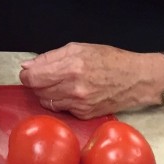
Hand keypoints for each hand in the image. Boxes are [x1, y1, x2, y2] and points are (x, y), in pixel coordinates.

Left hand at [18, 43, 163, 118]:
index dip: (27, 74)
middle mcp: (73, 87)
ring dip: (47, 93)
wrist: (136, 80)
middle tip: (45, 76)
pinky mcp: (83, 115)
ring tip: (59, 83)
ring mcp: (78, 104)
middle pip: (37, 90)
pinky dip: (61, 101)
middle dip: (36, 83)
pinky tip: (71, 92)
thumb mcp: (79, 48)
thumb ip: (50, 57)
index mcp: (71, 66)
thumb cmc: (110, 60)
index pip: (33, 77)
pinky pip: (61, 109)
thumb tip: (28, 66)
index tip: (29, 71)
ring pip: (46, 102)